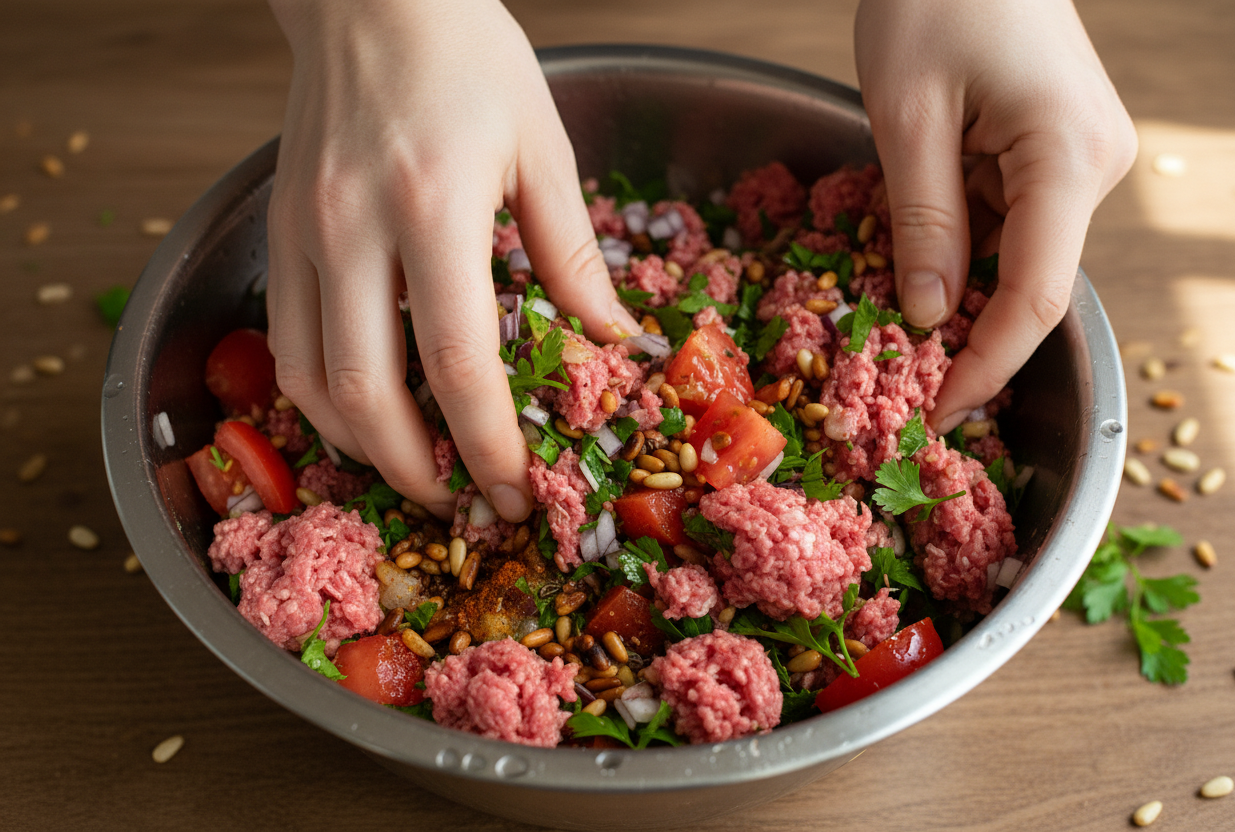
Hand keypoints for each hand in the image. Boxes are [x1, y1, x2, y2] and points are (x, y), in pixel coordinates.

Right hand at [265, 0, 638, 520]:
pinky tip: (367, 415)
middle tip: (469, 505)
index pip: (457, 363)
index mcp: (434, 206)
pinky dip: (322, 401)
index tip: (519, 492)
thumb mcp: (541, 145)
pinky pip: (284, 344)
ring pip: (310, 384)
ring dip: (364, 449)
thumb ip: (571, 252)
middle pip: (366, 395)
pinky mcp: (277, 234)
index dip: (489, 445)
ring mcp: (303, 234)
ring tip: (420, 472)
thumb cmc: (467, 55)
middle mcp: (353, 228)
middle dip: (420, 473)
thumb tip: (612, 341)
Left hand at [855, 0, 1136, 433]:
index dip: (986, 366)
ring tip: (878, 313)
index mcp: (1068, 159)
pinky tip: (902, 254)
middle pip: (1027, 284)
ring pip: (1011, 257)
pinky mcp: (1050, 152)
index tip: (940, 415)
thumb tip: (927, 315)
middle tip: (892, 378)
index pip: (1035, 297)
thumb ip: (922, 220)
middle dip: (961, 335)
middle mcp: (1091, 167)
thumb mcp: (907, 113)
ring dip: (947, 289)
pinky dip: (951, 247)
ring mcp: (1075, 160)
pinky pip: (1001, 222)